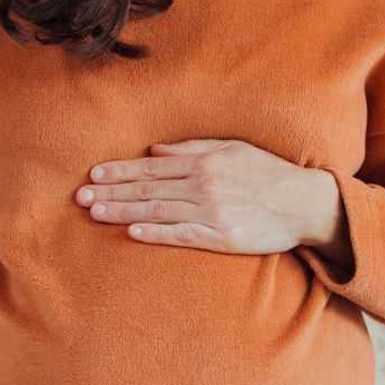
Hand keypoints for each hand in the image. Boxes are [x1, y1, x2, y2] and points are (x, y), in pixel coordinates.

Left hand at [76, 138, 343, 254]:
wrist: (304, 203)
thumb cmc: (268, 173)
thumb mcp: (232, 149)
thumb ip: (192, 148)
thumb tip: (154, 150)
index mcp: (204, 162)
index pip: (151, 167)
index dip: (119, 171)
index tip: (93, 176)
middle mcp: (203, 184)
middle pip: (148, 188)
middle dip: (111, 192)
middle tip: (80, 197)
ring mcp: (211, 212)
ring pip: (158, 210)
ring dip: (124, 211)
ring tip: (96, 213)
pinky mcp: (221, 236)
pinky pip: (182, 234)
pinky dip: (156, 232)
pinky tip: (133, 231)